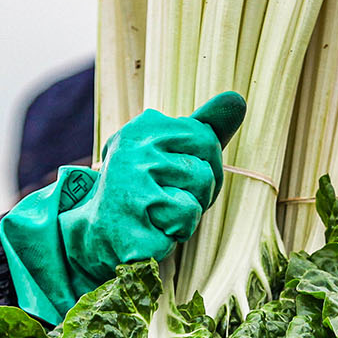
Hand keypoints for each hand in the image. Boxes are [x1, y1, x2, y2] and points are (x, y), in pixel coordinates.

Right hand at [68, 91, 246, 291]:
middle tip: (168, 199)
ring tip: (159, 213)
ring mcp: (131, 178)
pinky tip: (152, 228)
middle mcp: (135, 145)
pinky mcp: (135, 212)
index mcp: (145, 126)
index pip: (206, 137)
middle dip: (200, 189)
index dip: (204, 165)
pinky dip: (176, 230)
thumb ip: (205, 129)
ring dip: (188, 210)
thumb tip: (237, 99)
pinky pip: (187, 216)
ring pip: (201, 187)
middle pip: (207, 162)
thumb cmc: (146, 194)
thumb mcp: (173, 156)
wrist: (100, 237)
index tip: (176, 178)